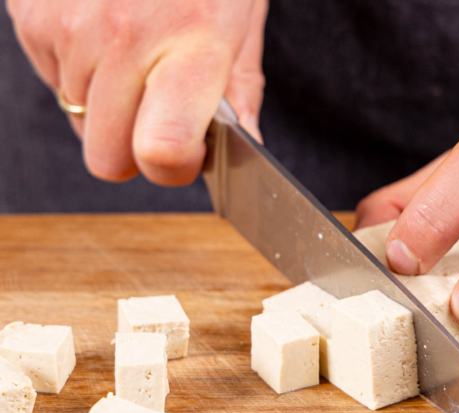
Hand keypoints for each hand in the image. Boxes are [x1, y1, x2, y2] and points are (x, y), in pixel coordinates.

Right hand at [6, 0, 266, 184]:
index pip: (161, 150)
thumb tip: (247, 145)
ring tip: (135, 53)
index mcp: (191, 45)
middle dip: (134, 150)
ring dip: (108, 105)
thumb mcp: (241, 18)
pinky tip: (104, 33)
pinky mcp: (32, 18)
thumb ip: (241, 89)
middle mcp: (124, 40)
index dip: (173, 169)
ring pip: (79, 120)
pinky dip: (80, 72)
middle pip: (108, 158)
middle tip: (159, 113)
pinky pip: (54, 81)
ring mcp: (70, 28)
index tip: (186, 156)